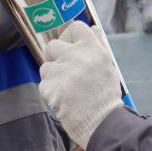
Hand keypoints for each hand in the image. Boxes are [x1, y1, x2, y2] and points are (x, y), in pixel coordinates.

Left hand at [37, 21, 121, 147]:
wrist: (102, 123)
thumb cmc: (105, 95)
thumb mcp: (107, 66)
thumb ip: (97, 46)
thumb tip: (94, 28)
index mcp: (92, 49)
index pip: (75, 28)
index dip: (70, 36)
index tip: (69, 46)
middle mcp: (75, 56)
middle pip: (52, 45)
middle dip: (54, 57)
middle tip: (64, 70)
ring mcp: (61, 71)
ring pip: (45, 67)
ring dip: (52, 77)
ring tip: (67, 90)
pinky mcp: (50, 87)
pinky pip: (44, 84)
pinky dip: (51, 92)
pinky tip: (63, 100)